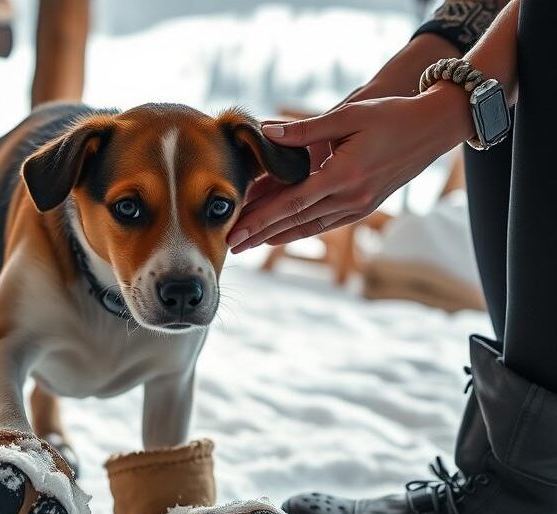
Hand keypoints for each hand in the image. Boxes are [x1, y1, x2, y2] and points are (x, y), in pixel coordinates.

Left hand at [228, 85, 472, 252]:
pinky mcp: (364, 206)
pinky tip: (281, 233)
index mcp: (345, 176)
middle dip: (260, 235)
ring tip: (249, 243)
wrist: (435, 126)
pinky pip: (325, 223)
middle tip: (231, 247)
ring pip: (310, 227)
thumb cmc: (392, 114)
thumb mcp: (348, 115)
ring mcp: (360, 205)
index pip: (292, 203)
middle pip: (295, 221)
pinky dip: (299, 229)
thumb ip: (304, 129)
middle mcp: (352, 198)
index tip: (235, 231)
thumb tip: (266, 131)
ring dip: (277, 236)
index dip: (260, 219)